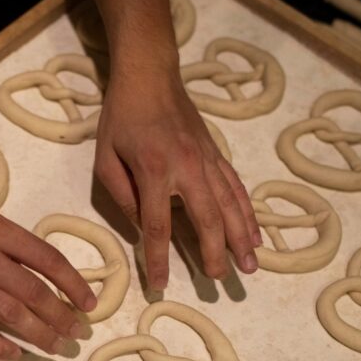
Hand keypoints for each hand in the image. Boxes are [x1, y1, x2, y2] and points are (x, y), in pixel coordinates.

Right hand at [0, 193, 96, 359]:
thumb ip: (3, 240)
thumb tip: (39, 268)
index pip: (47, 259)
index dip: (74, 283)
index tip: (89, 302)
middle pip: (33, 292)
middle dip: (62, 316)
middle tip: (77, 333)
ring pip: (9, 315)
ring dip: (39, 334)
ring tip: (56, 347)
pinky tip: (15, 355)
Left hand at [93, 67, 261, 289]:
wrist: (150, 77)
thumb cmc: (121, 118)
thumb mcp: (106, 159)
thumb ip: (123, 196)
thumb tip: (142, 228)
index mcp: (153, 170)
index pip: (157, 225)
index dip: (159, 258)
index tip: (160, 283)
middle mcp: (187, 167)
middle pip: (206, 219)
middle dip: (215, 252)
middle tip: (220, 280)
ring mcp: (207, 160)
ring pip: (230, 205)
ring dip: (241, 237)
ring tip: (251, 266)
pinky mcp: (217, 154)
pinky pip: (236, 188)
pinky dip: (247, 212)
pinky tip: (255, 234)